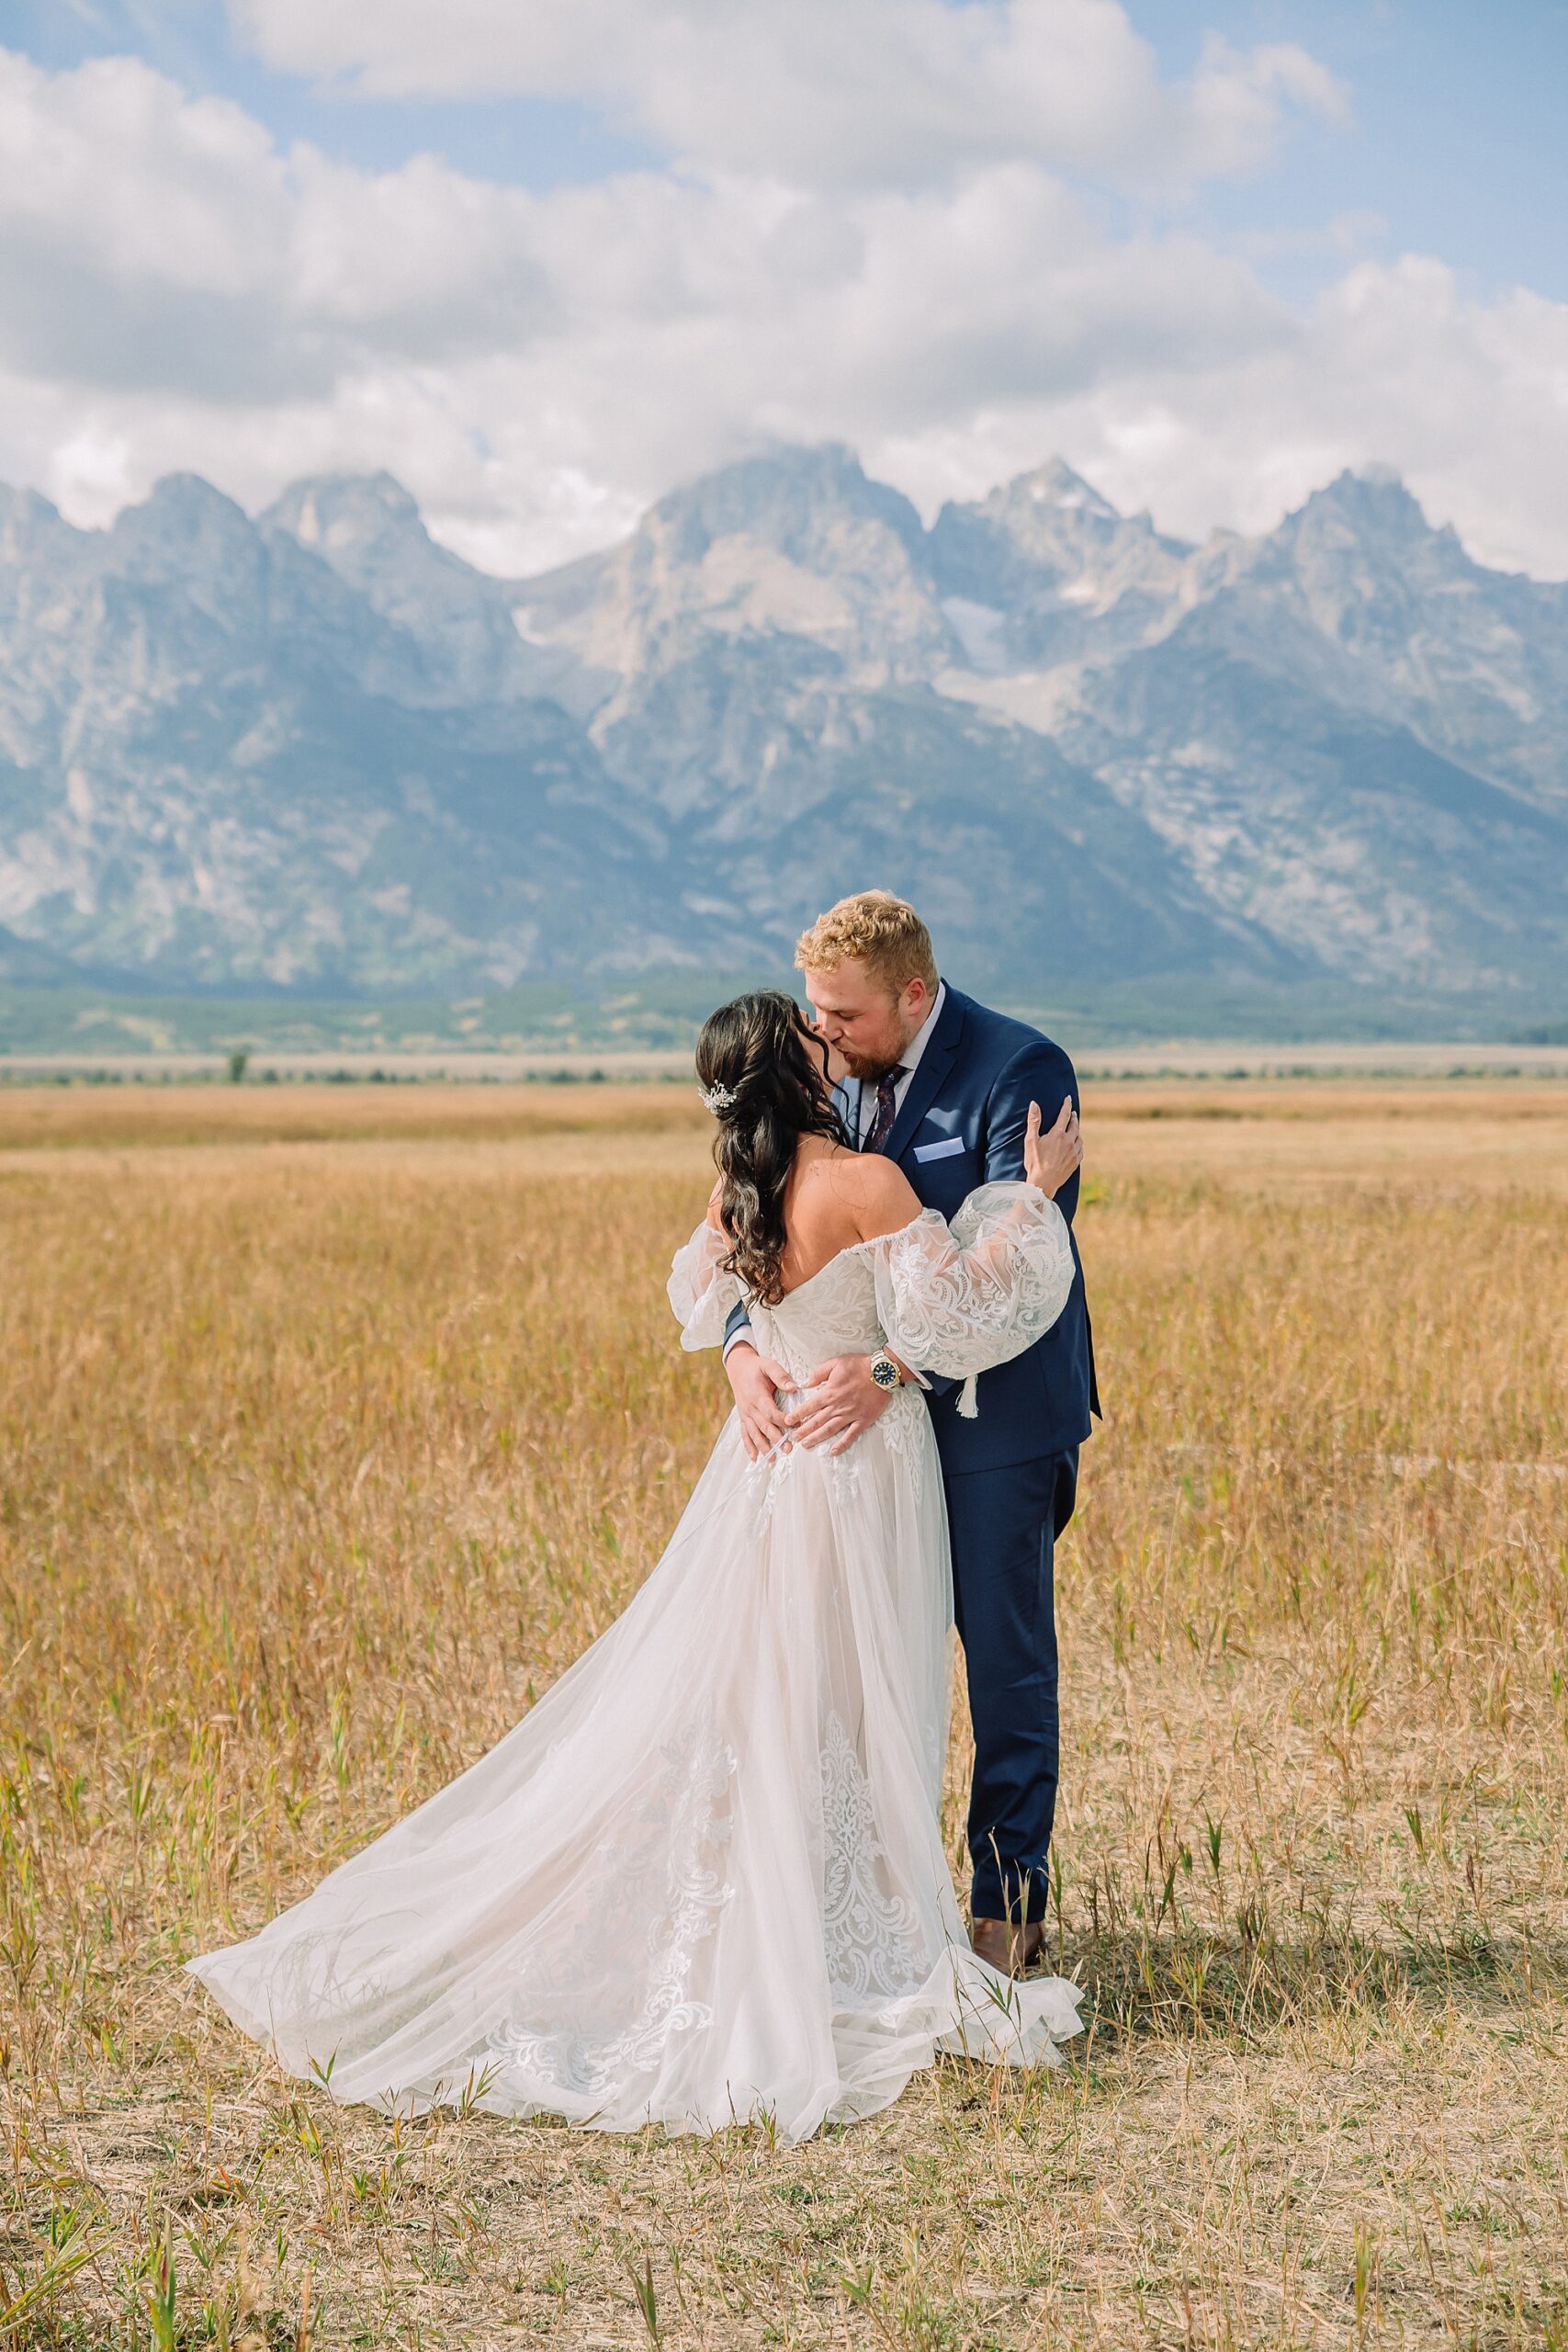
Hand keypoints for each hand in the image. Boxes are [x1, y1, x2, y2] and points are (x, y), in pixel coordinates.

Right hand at [724, 1343, 792, 1460]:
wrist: (738, 1368)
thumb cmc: (756, 1367)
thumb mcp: (769, 1365)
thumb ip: (781, 1376)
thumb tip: (793, 1387)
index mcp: (757, 1396)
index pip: (770, 1412)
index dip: (782, 1420)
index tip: (795, 1426)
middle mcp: (750, 1407)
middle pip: (764, 1426)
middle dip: (776, 1439)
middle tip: (788, 1450)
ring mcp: (745, 1414)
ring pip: (754, 1433)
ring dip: (763, 1447)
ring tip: (772, 1459)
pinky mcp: (743, 1417)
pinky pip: (745, 1434)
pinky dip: (749, 1446)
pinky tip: (754, 1458)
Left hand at [786, 1354, 895, 1456]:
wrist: (883, 1372)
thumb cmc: (860, 1365)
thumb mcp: (835, 1363)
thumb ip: (818, 1373)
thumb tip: (804, 1384)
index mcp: (830, 1392)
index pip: (809, 1406)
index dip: (797, 1414)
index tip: (787, 1421)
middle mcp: (838, 1406)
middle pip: (817, 1421)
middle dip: (803, 1430)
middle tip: (792, 1439)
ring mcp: (851, 1414)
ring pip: (830, 1429)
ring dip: (817, 1438)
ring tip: (805, 1445)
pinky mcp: (863, 1420)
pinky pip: (851, 1435)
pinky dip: (842, 1444)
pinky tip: (833, 1452)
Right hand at [1024, 1096, 1081, 1196]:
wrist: (1043, 1184)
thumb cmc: (1035, 1162)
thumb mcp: (1031, 1140)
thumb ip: (1033, 1121)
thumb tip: (1034, 1104)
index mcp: (1058, 1134)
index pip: (1065, 1115)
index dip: (1066, 1105)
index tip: (1068, 1098)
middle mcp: (1069, 1141)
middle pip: (1075, 1124)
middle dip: (1073, 1117)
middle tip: (1072, 1113)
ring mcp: (1074, 1152)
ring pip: (1079, 1137)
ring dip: (1076, 1130)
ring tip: (1074, 1128)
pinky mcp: (1076, 1162)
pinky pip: (1081, 1149)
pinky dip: (1078, 1143)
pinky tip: (1075, 1144)